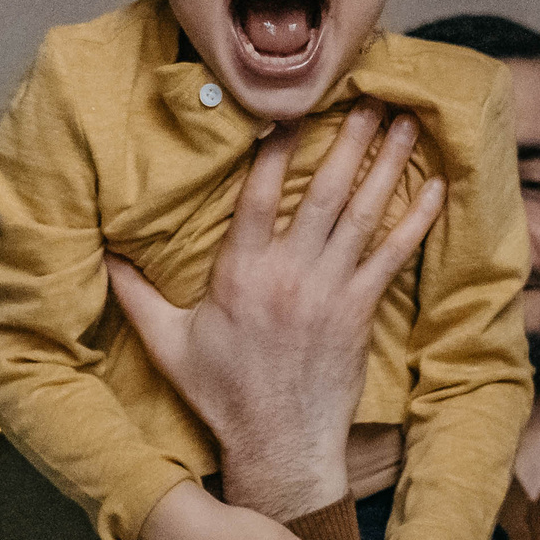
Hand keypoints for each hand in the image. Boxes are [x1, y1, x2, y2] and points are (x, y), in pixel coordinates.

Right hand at [108, 102, 446, 520]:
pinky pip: (392, 257)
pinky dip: (415, 221)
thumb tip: (103, 252)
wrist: (277, 445)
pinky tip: (435, 189)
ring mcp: (328, 293)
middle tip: (370, 95)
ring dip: (386, 166)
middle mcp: (286, 275)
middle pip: (322, 192)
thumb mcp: (168, 343)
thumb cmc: (221, 395)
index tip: (293, 106)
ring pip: (361, 215)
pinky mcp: (358, 313)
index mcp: (238, 272)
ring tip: (405, 124)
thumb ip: (135, 293)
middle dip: (348, 140)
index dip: (275, 146)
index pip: (257, 193)